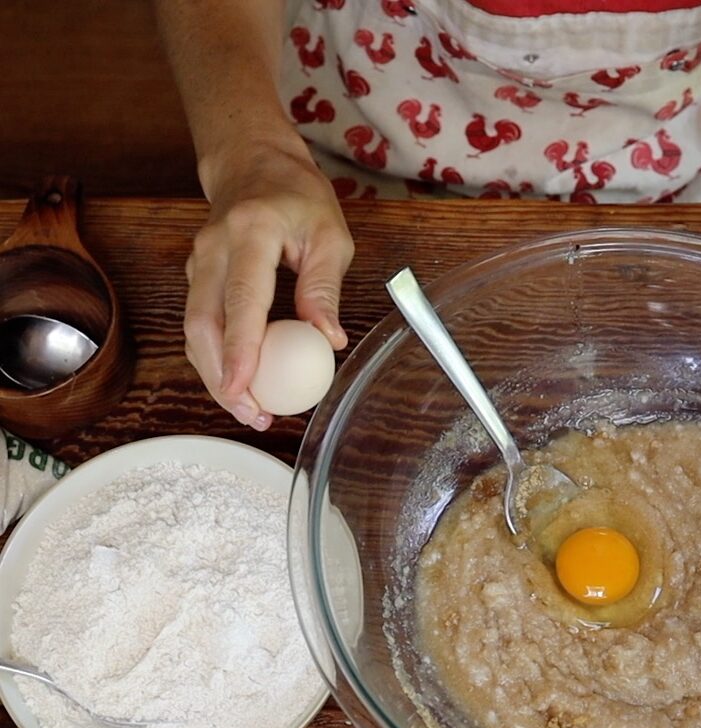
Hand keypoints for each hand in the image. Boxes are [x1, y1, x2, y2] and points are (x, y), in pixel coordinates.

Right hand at [183, 141, 354, 428]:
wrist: (252, 162)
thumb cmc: (297, 198)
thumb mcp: (330, 235)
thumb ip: (325, 288)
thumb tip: (328, 340)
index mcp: (250, 232)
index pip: (241, 298)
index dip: (239, 347)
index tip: (243, 387)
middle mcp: (213, 247)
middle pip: (203, 322)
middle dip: (221, 376)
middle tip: (251, 414)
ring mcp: (197, 262)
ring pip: (193, 329)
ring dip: (214, 375)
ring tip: (249, 411)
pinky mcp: (195, 278)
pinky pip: (198, 325)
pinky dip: (214, 360)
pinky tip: (239, 386)